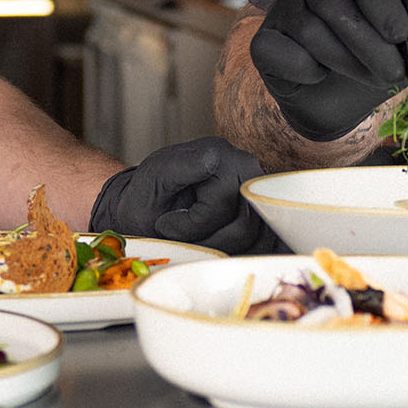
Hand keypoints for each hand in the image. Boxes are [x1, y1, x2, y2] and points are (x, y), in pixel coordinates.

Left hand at [90, 137, 283, 253]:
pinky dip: (236, 254)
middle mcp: (246, 168)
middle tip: (177, 238)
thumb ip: (182, 167)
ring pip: (256, 240)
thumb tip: (212, 159)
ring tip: (191, 242)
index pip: (223, 203)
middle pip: (246, 225)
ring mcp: (257, 194)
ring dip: (221, 251)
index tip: (165, 223)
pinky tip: (210, 249)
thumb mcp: (154, 179)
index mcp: (219, 153)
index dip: (193, 224)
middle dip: (209, 242)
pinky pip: (263, 245)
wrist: (144, 210)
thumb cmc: (146, 197)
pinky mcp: (262, 216)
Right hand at [250, 0, 407, 141]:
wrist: (337, 103)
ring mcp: (281, 8)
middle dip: (368, 43)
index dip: (380, 0)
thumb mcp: (400, 46)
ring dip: (346, 62)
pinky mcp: (262, 42)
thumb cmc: (371, 61)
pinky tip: (321, 75)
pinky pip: (283, 53)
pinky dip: (308, 71)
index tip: (399, 35)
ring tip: (368, 77)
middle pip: (331, 1)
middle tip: (394, 73)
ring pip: (309, 29)